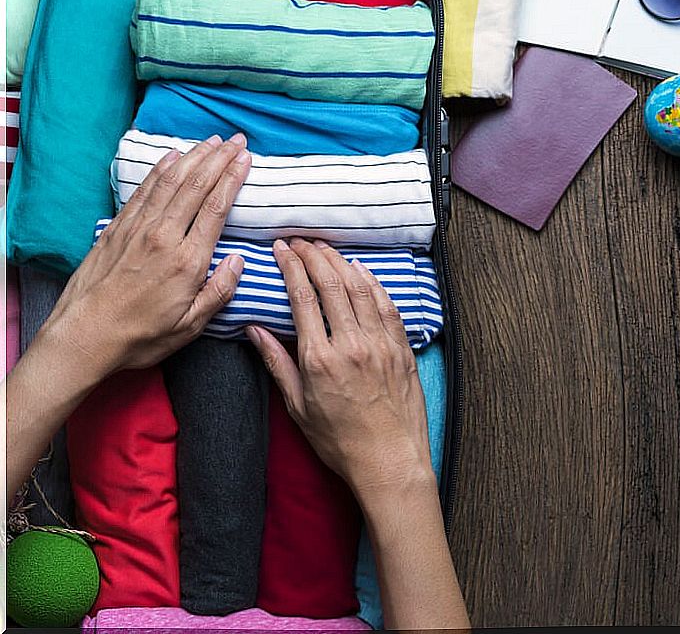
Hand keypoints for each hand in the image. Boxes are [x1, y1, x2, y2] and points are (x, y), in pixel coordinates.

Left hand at [33, 134, 251, 381]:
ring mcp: (138, 229)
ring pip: (170, 182)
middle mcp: (163, 237)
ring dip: (193, 157)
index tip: (245, 159)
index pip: (216, 208)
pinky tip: (172, 157)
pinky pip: (144, 191)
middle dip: (218, 159)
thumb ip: (219, 291)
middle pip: (195, 186)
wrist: (84, 336)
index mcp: (187, 261)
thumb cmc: (140, 336)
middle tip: (235, 140)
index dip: (232, 178)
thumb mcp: (191, 326)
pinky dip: (160, 170)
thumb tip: (238, 261)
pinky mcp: (117, 229)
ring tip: (211, 141)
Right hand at [246, 238, 432, 499]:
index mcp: (320, 359)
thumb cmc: (340, 442)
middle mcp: (352, 344)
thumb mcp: (298, 407)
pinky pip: (387, 306)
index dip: (291, 267)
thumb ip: (277, 363)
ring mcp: (381, 344)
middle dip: (314, 255)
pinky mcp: (402, 349)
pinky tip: (363, 271)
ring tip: (327, 249)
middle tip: (302, 241)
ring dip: (342, 262)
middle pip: (332, 284)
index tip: (282, 249)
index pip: (303, 297)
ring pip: (361, 288)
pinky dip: (373, 283)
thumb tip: (254, 330)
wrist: (389, 462)